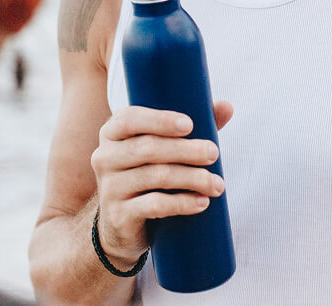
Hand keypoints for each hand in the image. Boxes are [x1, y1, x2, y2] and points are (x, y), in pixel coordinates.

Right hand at [91, 101, 232, 268]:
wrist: (119, 225)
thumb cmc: (148, 173)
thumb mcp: (162, 148)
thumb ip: (191, 127)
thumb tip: (227, 106)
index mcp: (112, 132)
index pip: (130, 119)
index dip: (160, 120)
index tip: (190, 124)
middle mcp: (104, 157)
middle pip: (148, 148)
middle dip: (186, 150)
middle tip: (214, 153)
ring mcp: (110, 188)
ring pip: (156, 176)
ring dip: (191, 178)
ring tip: (217, 183)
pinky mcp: (119, 215)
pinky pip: (154, 205)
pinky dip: (182, 203)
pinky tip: (202, 202)